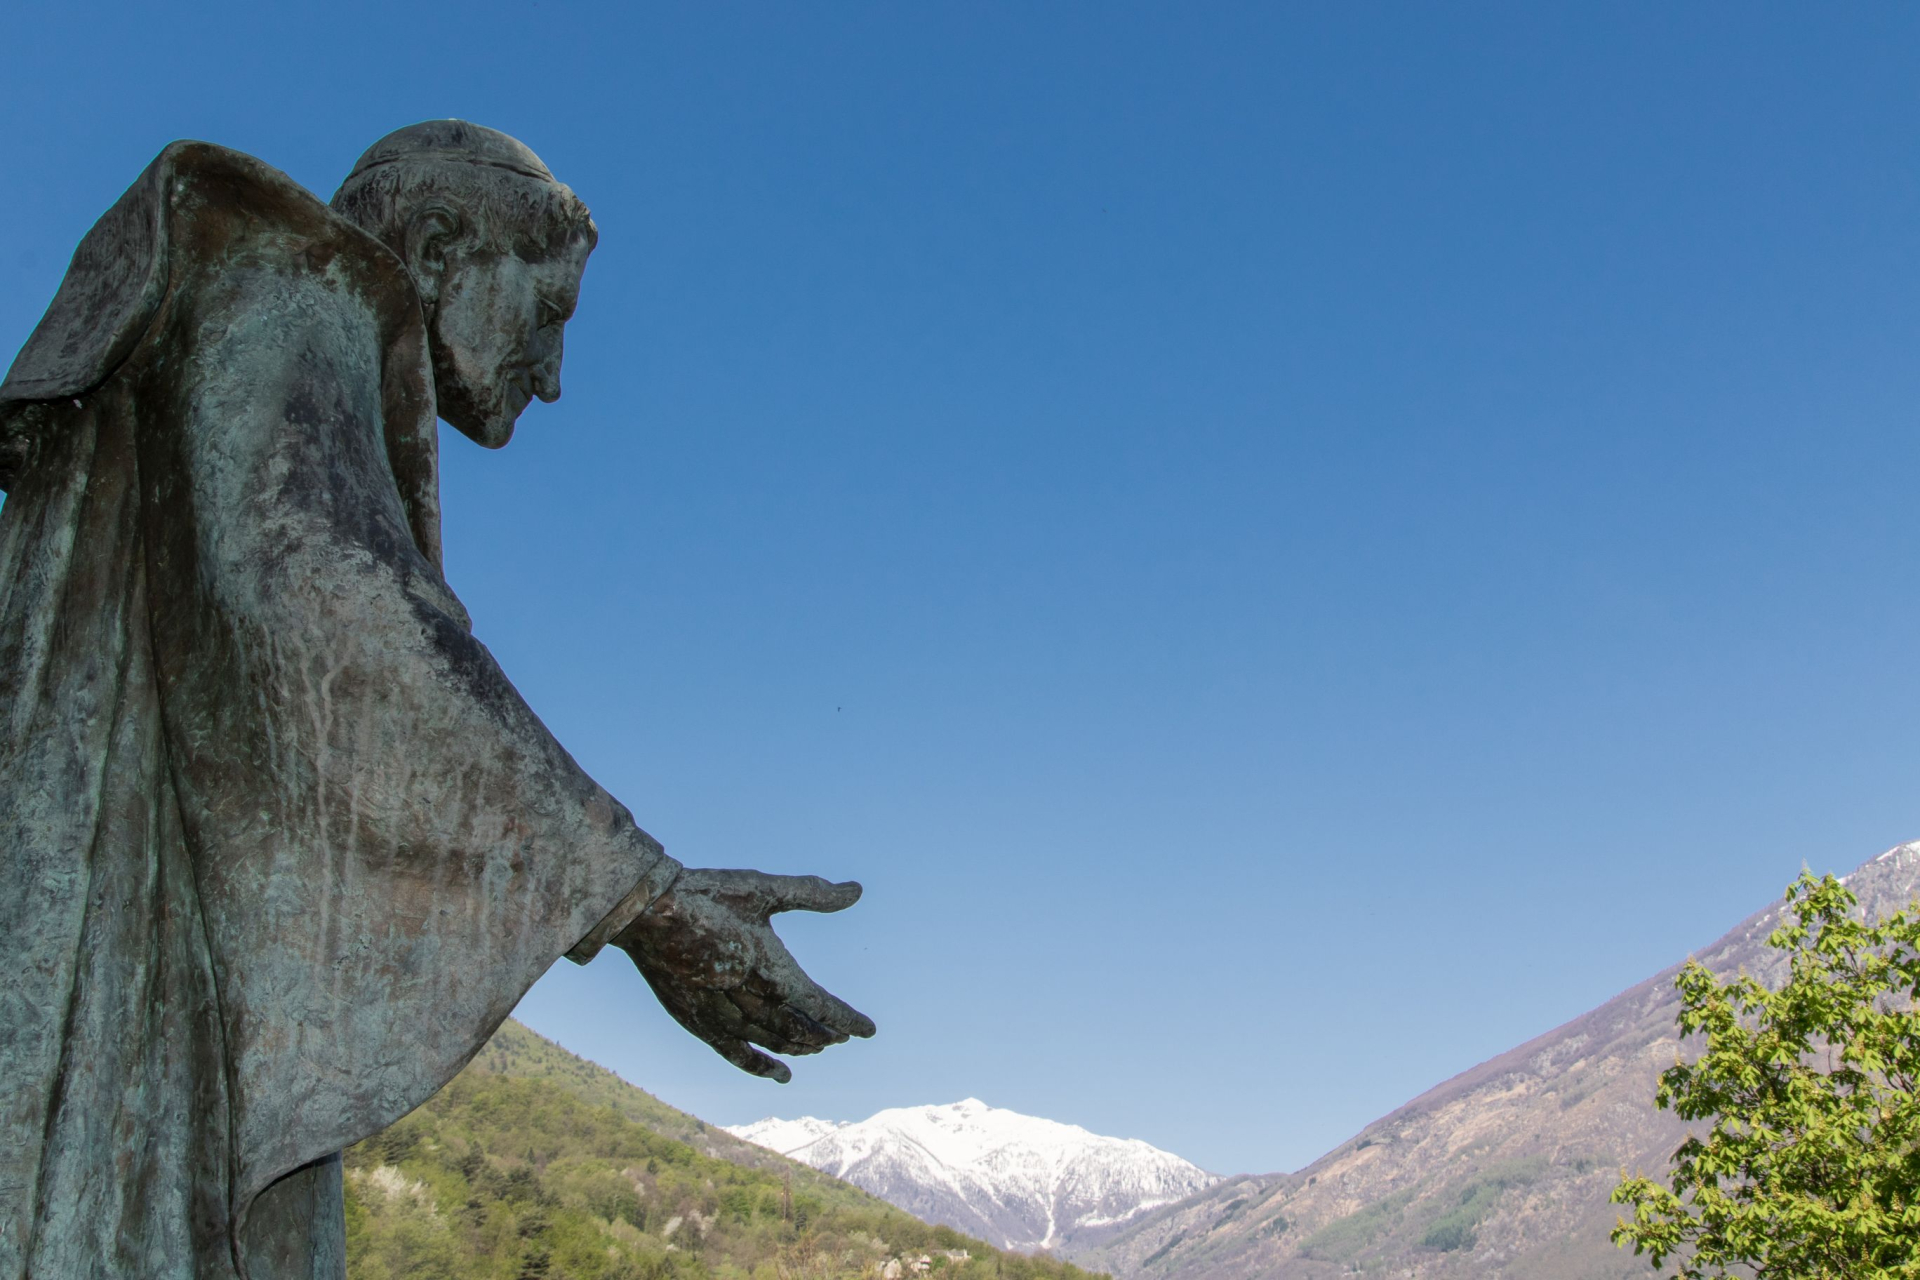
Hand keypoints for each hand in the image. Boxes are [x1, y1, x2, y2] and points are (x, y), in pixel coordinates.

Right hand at [614, 868, 875, 1082]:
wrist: (643, 907)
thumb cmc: (706, 893)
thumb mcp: (762, 888)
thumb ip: (811, 893)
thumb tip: (857, 890)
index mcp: (764, 962)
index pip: (815, 1001)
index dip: (843, 1018)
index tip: (867, 1031)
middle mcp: (743, 993)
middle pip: (792, 1024)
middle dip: (820, 1033)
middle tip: (841, 1036)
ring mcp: (715, 1010)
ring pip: (765, 1038)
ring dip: (794, 1046)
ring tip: (816, 1048)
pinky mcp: (693, 1017)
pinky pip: (732, 1051)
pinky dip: (757, 1064)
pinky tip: (777, 1074)